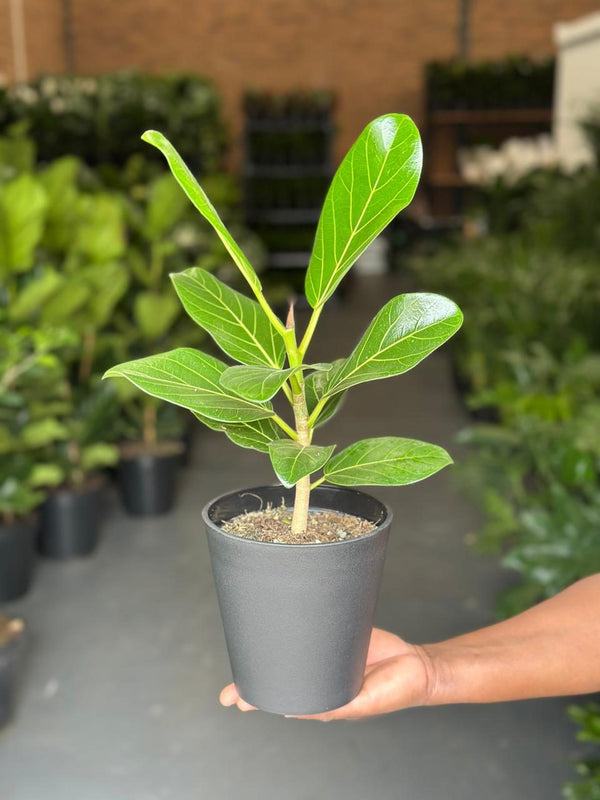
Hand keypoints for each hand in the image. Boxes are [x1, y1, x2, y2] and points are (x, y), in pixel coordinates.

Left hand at [219, 628, 433, 720]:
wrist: (418, 666)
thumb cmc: (393, 691)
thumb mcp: (361, 703)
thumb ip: (332, 707)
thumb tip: (294, 710)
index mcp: (324, 696)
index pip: (286, 698)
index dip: (260, 698)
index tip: (234, 699)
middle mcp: (321, 675)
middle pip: (283, 674)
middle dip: (255, 678)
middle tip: (228, 687)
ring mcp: (327, 651)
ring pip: (293, 650)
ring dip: (270, 649)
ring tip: (243, 648)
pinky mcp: (338, 630)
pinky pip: (313, 625)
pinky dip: (294, 623)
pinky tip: (279, 618)